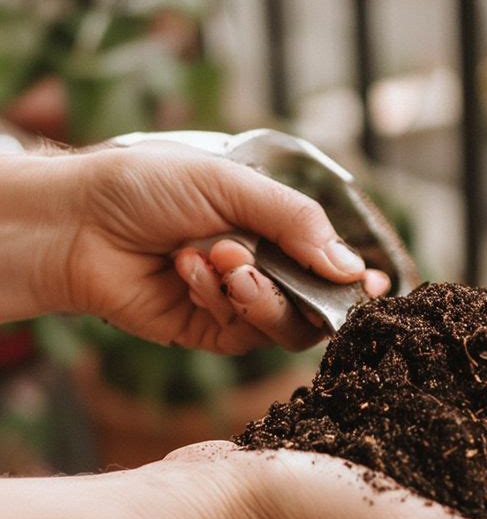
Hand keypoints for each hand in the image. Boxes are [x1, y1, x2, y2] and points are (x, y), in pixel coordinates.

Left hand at [47, 142, 386, 351]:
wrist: (78, 222)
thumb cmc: (148, 186)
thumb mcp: (233, 185)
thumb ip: (297, 223)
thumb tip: (353, 268)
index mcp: (273, 225)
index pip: (332, 259)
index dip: (356, 278)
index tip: (377, 286)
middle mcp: (263, 265)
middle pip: (317, 301)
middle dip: (296, 284)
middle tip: (259, 261)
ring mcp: (236, 302)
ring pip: (284, 325)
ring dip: (257, 293)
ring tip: (220, 259)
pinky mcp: (207, 331)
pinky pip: (240, 333)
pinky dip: (218, 300)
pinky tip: (186, 269)